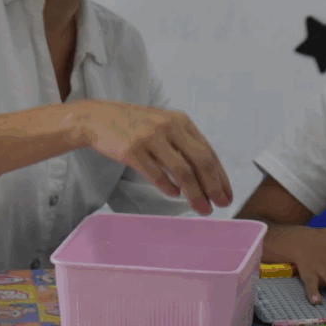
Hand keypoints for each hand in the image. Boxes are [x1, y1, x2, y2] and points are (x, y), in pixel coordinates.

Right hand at [76, 101, 231, 214]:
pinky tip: (175, 196)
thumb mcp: (164, 126)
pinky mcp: (133, 150)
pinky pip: (156, 174)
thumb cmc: (134, 126)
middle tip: (220, 204)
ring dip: (195, 193)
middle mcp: (169, 127)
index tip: (227, 194)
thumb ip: (184, 145)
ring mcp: (151, 138)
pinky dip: (168, 187)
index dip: (221, 176)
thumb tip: (207, 177)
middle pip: (201, 161)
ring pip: (182, 171)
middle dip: (214, 186)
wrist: (99, 118)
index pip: (209, 152)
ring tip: (202, 208)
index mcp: (181, 122)